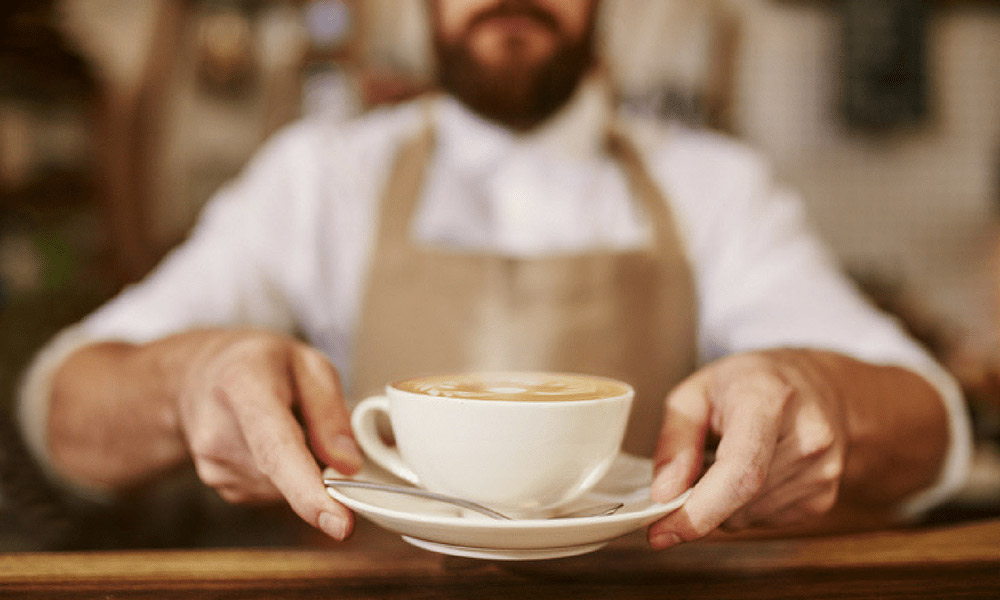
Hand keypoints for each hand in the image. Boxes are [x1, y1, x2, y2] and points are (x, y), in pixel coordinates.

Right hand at [173, 330, 362, 539]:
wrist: (201, 374)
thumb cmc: (261, 364)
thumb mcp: (308, 363)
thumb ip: (331, 412)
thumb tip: (348, 466)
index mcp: (243, 387)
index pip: (277, 449)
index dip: (309, 491)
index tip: (340, 524)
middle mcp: (218, 431)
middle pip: (287, 474)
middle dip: (318, 465)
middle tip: (312, 422)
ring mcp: (213, 464)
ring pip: (285, 488)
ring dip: (301, 467)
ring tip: (282, 423)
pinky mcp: (219, 485)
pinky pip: (275, 492)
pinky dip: (286, 474)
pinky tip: (269, 443)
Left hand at [647, 350, 846, 548]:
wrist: (820, 385)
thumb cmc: (751, 382)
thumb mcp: (696, 391)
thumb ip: (675, 439)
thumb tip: (664, 493)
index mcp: (769, 400)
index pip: (741, 471)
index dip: (699, 510)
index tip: (661, 530)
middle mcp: (807, 437)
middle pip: (737, 501)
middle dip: (698, 501)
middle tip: (690, 471)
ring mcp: (822, 471)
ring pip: (745, 518)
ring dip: (722, 503)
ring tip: (730, 458)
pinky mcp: (824, 497)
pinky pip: (764, 521)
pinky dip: (744, 506)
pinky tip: (753, 471)